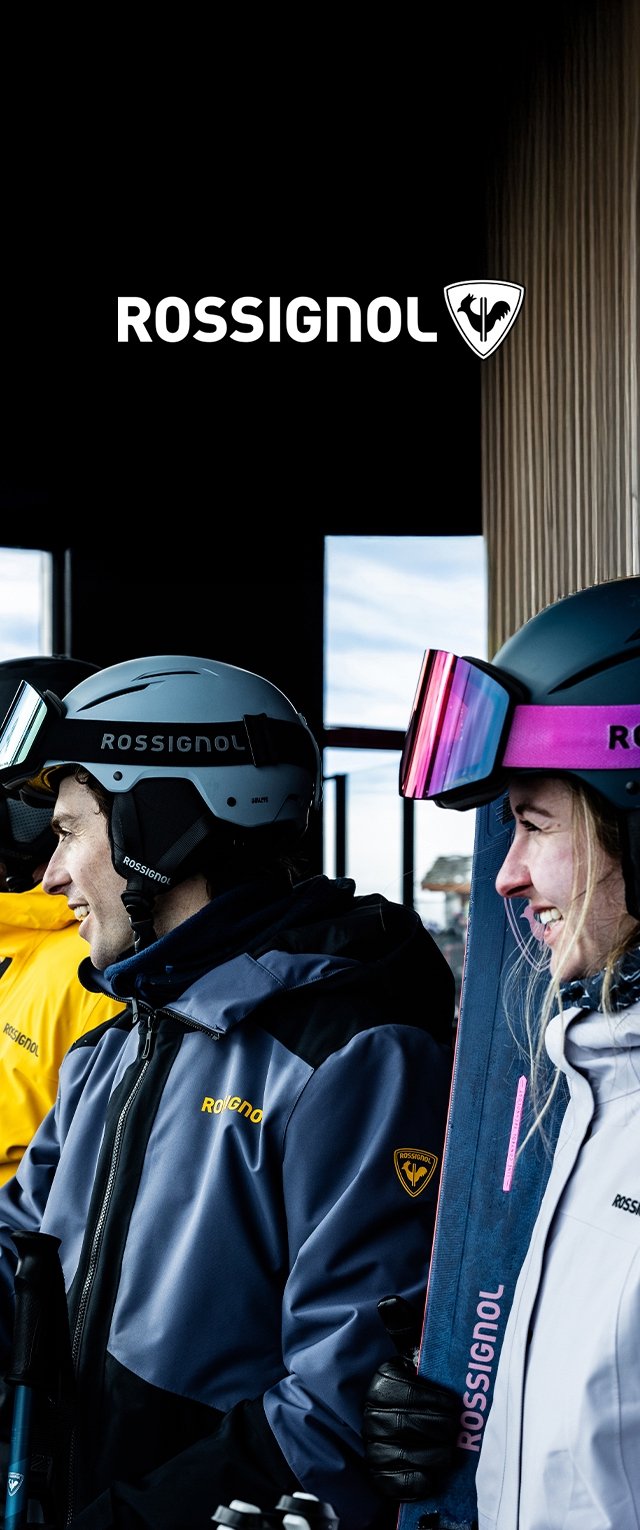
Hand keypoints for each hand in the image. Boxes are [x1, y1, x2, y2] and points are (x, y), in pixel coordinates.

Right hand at [363, 1296, 460, 1501]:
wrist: (403, 1431)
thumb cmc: (416, 1388)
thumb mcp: (413, 1357)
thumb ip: (406, 1329)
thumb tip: (389, 1300)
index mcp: (381, 1385)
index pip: (412, 1395)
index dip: (439, 1402)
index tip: (454, 1403)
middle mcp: (372, 1417)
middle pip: (418, 1427)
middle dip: (446, 1429)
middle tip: (456, 1426)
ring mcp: (374, 1449)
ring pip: (418, 1457)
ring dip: (441, 1454)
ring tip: (450, 1447)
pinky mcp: (380, 1478)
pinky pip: (407, 1484)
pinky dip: (426, 1479)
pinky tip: (434, 1470)